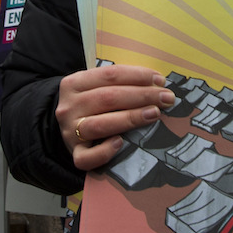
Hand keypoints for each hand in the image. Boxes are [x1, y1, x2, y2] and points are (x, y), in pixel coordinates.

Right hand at [57, 65, 175, 170]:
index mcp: (74, 83)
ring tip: (154, 113)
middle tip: (166, 98)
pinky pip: (86, 157)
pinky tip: (120, 143)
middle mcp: (69, 106)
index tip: (160, 81)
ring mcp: (70, 131)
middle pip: (108, 98)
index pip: (109, 75)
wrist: (66, 127)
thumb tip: (157, 84)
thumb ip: (119, 84)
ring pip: (99, 125)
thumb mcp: (95, 87)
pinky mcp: (74, 153)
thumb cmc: (90, 105)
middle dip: (142, 96)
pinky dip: (104, 151)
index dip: (137, 76)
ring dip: (130, 118)